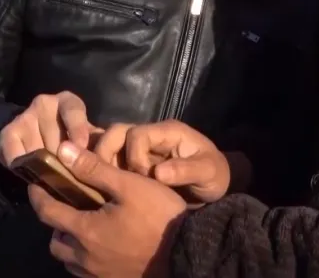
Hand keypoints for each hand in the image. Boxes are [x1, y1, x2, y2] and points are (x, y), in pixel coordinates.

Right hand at [0, 91, 100, 168]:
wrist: (44, 147)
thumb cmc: (76, 144)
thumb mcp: (90, 142)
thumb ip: (96, 148)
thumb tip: (101, 162)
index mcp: (68, 102)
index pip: (72, 109)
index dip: (77, 129)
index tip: (81, 147)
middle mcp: (45, 103)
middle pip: (53, 132)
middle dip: (63, 156)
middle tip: (70, 173)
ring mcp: (25, 116)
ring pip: (36, 145)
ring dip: (44, 164)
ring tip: (53, 177)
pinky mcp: (9, 131)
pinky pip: (13, 149)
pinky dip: (22, 164)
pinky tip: (31, 174)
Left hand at [29, 142, 187, 277]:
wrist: (186, 252)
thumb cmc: (159, 216)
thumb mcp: (129, 184)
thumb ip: (94, 168)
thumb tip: (62, 150)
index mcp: (84, 230)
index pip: (47, 212)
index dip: (38, 196)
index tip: (36, 184)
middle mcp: (84, 257)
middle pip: (54, 243)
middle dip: (55, 225)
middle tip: (66, 207)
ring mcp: (98, 274)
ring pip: (69, 260)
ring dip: (69, 244)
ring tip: (84, 228)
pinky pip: (86, 273)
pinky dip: (84, 259)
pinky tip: (101, 247)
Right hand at [92, 120, 231, 203]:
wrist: (214, 186)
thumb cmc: (215, 177)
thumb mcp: (209, 174)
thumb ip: (186, 171)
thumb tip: (158, 173)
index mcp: (169, 132)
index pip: (138, 134)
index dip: (134, 156)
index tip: (144, 178)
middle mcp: (152, 135)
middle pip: (117, 132)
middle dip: (106, 153)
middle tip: (108, 178)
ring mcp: (142, 147)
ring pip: (110, 143)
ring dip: (103, 162)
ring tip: (104, 183)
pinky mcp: (136, 160)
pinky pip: (113, 158)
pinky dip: (105, 168)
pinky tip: (103, 186)